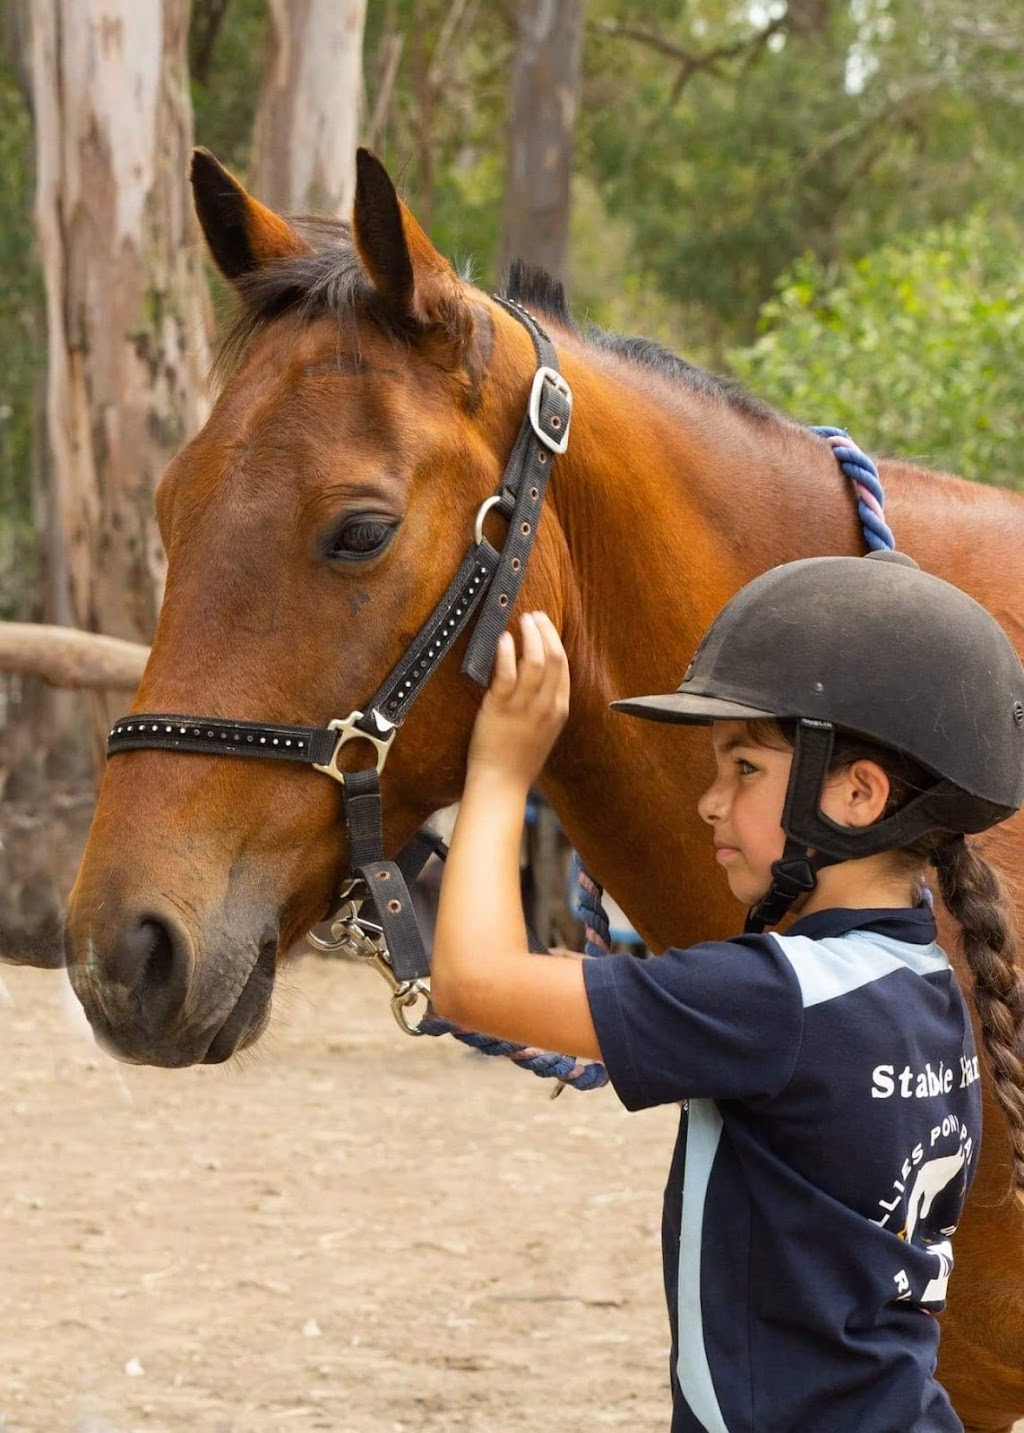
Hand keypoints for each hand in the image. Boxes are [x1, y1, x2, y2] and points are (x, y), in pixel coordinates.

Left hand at [467, 611, 569, 789]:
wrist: (501, 783)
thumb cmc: (519, 760)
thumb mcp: (544, 731)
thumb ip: (546, 705)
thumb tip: (540, 677)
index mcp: (560, 710)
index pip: (564, 667)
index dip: (555, 641)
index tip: (545, 626)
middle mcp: (546, 706)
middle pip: (554, 658)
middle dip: (545, 632)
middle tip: (535, 616)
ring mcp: (524, 707)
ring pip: (535, 661)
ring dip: (530, 635)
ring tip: (522, 621)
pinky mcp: (500, 708)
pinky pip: (507, 673)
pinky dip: (507, 652)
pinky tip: (504, 639)